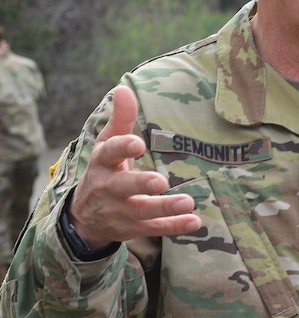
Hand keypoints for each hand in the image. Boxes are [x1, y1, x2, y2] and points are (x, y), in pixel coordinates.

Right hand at [68, 86, 201, 248]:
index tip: (138, 144)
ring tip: (188, 202)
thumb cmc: (104, 169)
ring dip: (165, 208)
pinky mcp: (132, 228)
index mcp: (102, 163)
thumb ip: (120, 119)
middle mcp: (108, 188)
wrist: (84, 216)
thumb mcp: (107, 144)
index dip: (123, 148)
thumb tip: (124, 89)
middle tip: (161, 182)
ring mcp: (120, 211)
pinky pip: (155, 229)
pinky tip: (195, 222)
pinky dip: (174, 227)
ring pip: (142, 212)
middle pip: (124, 187)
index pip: (110, 153)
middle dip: (141, 185)